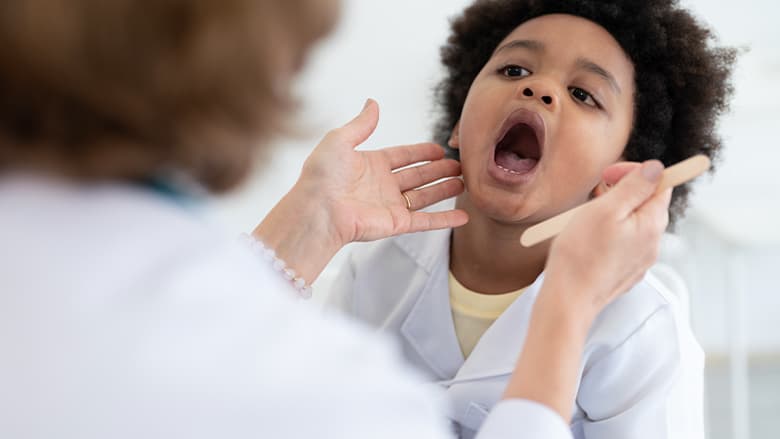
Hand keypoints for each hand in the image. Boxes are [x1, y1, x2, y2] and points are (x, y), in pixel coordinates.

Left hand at [253, 99, 467, 284]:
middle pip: (417, 175)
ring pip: (425, 196)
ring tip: (464, 182)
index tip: (440, 149)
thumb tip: (373, 102)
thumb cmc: (321, 176)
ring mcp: (390, 205)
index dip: (421, 152)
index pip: (402, 156)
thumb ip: (361, 123)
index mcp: (369, 164)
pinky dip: (445, 220)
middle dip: (439, 170)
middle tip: (460, 165)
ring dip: (444, 190)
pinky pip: (426, 221)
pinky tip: (463, 216)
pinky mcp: (396, 223)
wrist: (317, 210)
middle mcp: (381, 185)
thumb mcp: (339, 139)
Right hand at [504, 160, 671, 418]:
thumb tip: (656, 168)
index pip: (661, 183)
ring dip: (613, 212)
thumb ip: (634, 186)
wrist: (568, 299)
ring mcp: (640, 260)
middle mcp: (653, 243)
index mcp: (652, 224)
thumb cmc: (581, 254)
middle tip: (595, 194)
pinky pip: (623, 242)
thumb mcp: (605, 209)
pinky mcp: (625, 272)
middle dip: (622, 192)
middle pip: (647, 204)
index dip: (636, 172)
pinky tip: (588, 238)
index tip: (609, 175)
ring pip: (633, 223)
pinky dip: (609, 233)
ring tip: (587, 217)